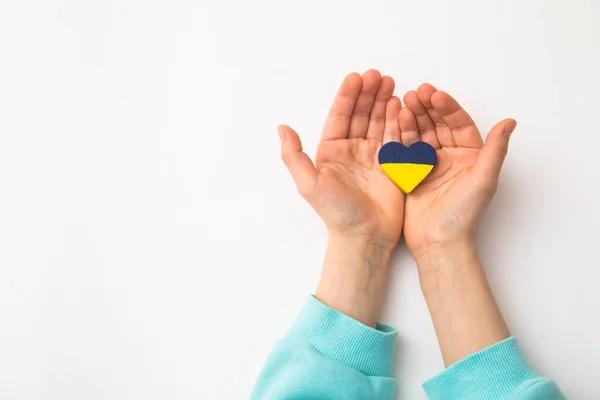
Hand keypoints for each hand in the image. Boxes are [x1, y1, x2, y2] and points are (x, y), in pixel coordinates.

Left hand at [278, 70, 404, 247]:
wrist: (364, 237)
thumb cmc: (336, 213)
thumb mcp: (309, 184)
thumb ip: (294, 156)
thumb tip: (281, 127)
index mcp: (331, 151)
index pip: (339, 117)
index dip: (348, 96)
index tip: (356, 77)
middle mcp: (351, 150)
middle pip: (361, 115)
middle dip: (369, 94)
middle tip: (378, 75)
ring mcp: (373, 156)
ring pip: (379, 122)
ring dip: (384, 102)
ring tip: (391, 83)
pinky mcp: (392, 165)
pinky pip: (395, 137)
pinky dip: (398, 121)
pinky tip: (401, 105)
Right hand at [398, 84, 516, 260]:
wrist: (439, 243)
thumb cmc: (464, 216)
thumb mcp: (484, 182)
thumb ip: (496, 150)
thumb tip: (510, 121)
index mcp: (470, 156)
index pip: (459, 124)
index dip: (448, 108)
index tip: (435, 95)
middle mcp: (450, 157)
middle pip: (438, 124)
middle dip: (427, 107)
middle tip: (416, 93)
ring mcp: (429, 164)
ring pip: (421, 133)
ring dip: (413, 117)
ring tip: (403, 101)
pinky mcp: (411, 173)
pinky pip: (405, 149)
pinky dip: (400, 134)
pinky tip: (394, 120)